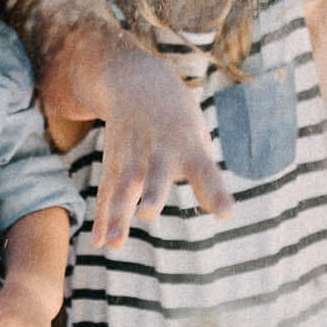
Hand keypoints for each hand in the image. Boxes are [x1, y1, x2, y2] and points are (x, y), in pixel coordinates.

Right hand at [89, 44, 234, 248]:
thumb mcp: (198, 138)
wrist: (137, 83)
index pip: (205, 171)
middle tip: (148, 213)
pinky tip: (100, 242)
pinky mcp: (114, 164)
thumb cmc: (178, 121)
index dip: (216, 193)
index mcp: (189, 147)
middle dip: (152, 193)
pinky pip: (107, 194)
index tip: (226, 214)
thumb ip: (208, 178)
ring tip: (114, 243)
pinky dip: (102, 218)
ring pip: (124, 188)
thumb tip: (224, 215)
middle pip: (155, 175)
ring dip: (117, 215)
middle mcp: (160, 152)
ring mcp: (133, 158)